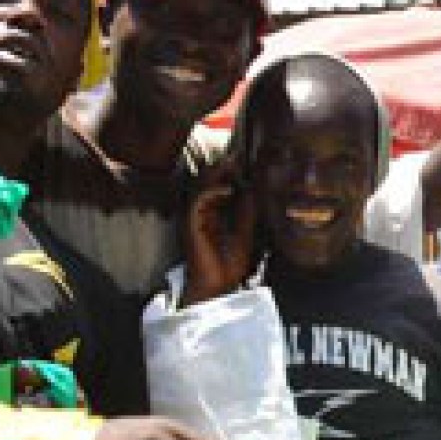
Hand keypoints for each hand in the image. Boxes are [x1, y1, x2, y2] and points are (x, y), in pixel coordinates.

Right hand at [179, 159, 257, 306]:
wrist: (219, 285)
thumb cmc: (229, 264)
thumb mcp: (244, 232)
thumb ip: (246, 212)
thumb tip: (250, 189)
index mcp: (211, 214)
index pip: (217, 187)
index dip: (228, 173)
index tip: (243, 160)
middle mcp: (200, 213)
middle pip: (206, 183)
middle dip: (220, 168)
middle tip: (236, 154)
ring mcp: (193, 218)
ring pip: (200, 188)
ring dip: (216, 174)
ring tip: (231, 163)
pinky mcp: (190, 225)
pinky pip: (198, 202)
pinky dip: (212, 193)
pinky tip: (228, 190)